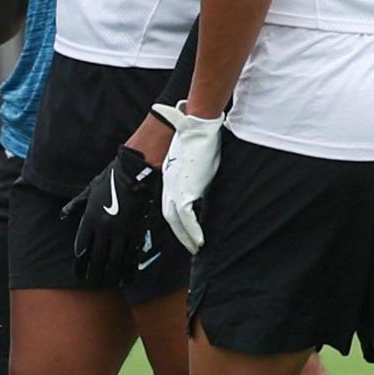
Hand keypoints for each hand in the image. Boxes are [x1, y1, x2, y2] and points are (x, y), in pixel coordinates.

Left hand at [60, 145, 158, 286]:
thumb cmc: (111, 177)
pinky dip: (129, 269)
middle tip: (93, 284)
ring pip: (114, 260)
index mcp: (90, 217)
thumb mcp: (89, 189)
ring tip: (108, 285)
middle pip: (97, 258)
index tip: (79, 274)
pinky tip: (127, 279)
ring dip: (111, 275)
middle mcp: (104, 227)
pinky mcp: (137, 231)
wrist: (136, 172)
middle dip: (94, 274)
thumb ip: (76, 205)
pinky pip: (131, 255)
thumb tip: (63, 215)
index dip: (80, 264)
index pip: (82, 247)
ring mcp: (121, 231)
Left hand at [151, 103, 222, 253]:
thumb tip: (204, 178)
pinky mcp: (184, 189)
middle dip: (180, 233)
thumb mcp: (196, 158)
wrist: (197, 126)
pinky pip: (186, 217)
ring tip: (196, 248)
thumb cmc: (200, 137)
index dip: (176, 220)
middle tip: (190, 246)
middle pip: (169, 216)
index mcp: (171, 176)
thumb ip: (196, 171)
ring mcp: (175, 187)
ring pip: (176, 220)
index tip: (185, 230)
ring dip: (186, 236)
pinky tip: (199, 241)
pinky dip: (193, 230)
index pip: (170, 204)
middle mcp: (169, 183)